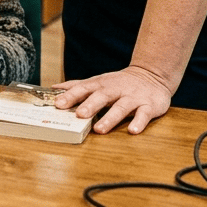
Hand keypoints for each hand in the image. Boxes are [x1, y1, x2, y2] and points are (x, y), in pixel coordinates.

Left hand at [52, 65, 173, 134]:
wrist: (152, 76)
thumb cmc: (119, 83)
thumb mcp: (98, 81)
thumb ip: (77, 86)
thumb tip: (54, 88)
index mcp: (101, 84)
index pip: (84, 88)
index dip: (71, 96)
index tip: (58, 104)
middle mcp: (116, 89)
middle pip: (102, 96)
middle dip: (90, 105)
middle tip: (79, 115)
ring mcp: (133, 97)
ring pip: (121, 107)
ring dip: (110, 118)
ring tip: (100, 129)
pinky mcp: (149, 105)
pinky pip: (144, 114)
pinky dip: (139, 122)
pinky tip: (133, 130)